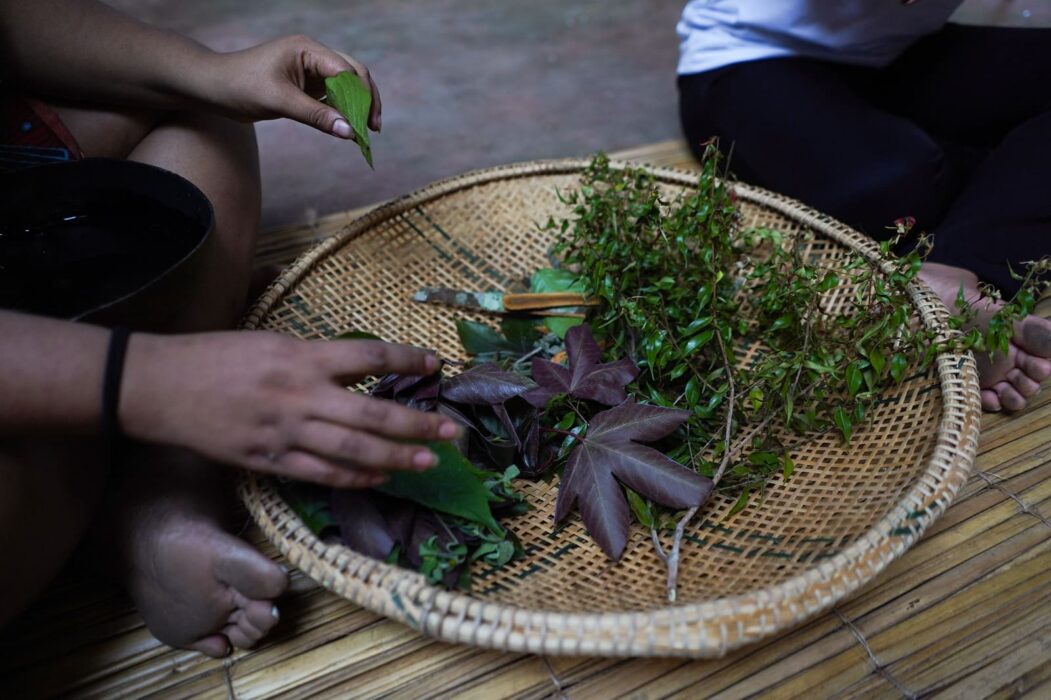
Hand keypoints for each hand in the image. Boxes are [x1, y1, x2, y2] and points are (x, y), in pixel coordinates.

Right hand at [120, 332, 457, 487]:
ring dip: (396, 460)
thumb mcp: (271, 341)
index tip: (436, 363)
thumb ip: (315, 357)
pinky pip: (321, 474)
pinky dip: (354, 480)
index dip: (408, 359)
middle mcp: (301, 395)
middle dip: (417, 425)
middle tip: (451, 433)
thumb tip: (358, 368)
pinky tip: (379, 480)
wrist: (160, 387)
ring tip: (427, 463)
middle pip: (373, 414)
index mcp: (302, 356)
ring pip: (354, 452)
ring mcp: (286, 432)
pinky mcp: (269, 460)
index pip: (371, 356)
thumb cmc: (215, 357)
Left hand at [205, 34, 380, 138]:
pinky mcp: (306, 86)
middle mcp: (313, 56)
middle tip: (374, 128)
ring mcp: (311, 70)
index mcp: (308, 50)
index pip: (347, 70)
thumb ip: (316, 116)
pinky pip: (332, 97)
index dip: (362, 96)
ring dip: (357, 107)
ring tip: (365, 133)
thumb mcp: (280, 102)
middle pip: (354, 74)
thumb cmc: (240, 86)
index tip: (367, 123)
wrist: (213, 88)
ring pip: (346, 86)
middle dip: (367, 100)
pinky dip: (342, 112)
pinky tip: (347, 129)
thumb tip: (350, 132)